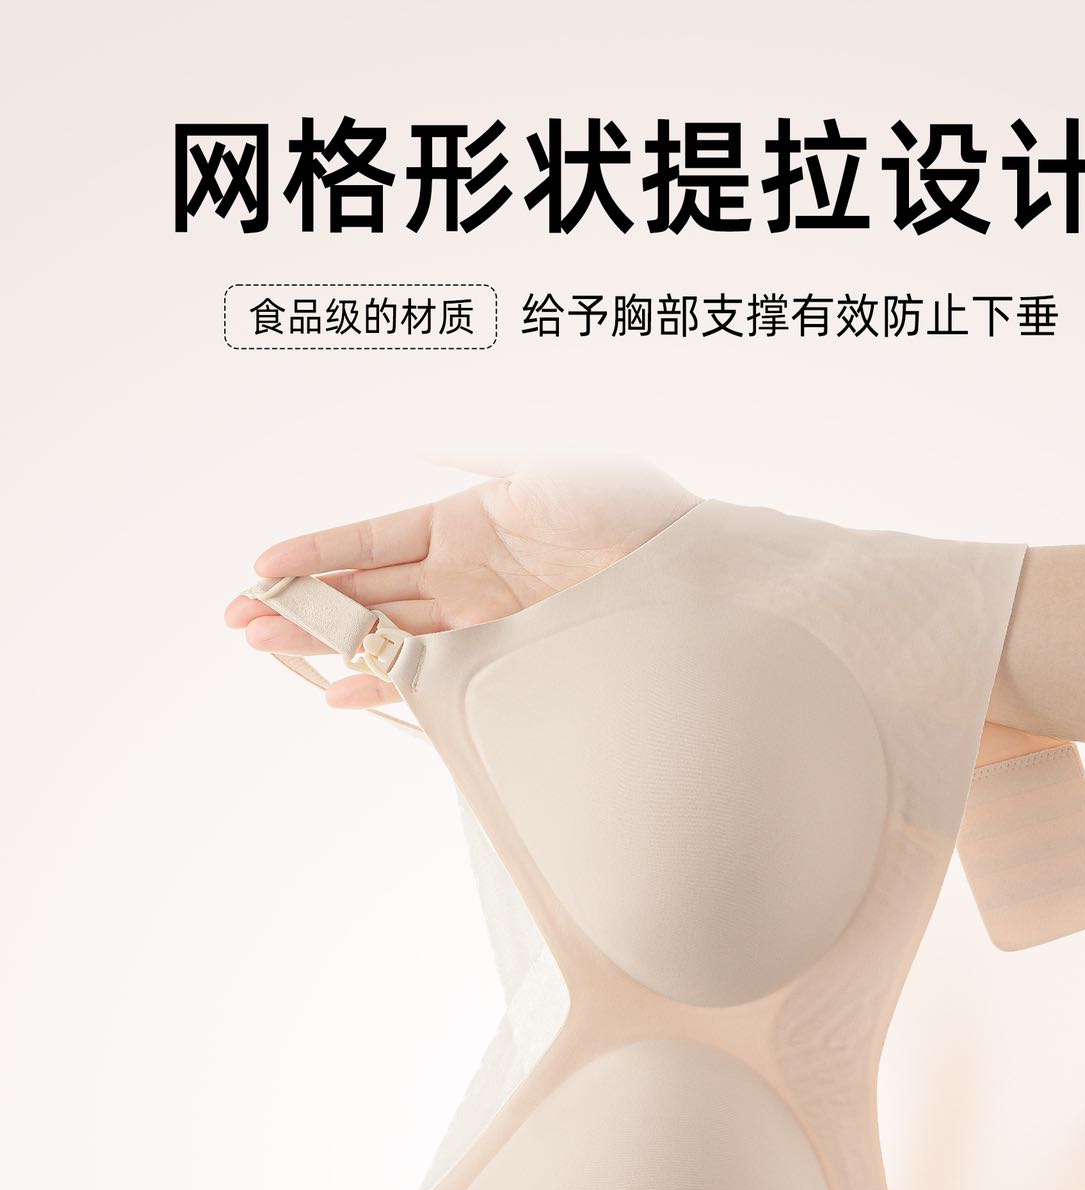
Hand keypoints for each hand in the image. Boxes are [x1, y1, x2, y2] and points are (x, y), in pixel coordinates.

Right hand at [225, 457, 699, 708]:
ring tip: (271, 653)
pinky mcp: (507, 659)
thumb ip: (495, 461)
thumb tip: (440, 453)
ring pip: (387, 634)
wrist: (692, 575)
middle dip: (301, 604)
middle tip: (243, 621)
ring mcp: (483, 620)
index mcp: (468, 520)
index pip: (374, 539)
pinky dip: (391, 683)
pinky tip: (348, 692)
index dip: (318, 552)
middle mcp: (467, 573)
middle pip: (366, 591)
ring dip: (327, 644)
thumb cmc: (638, 509)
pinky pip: (435, 674)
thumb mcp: (562, 466)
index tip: (264, 564)